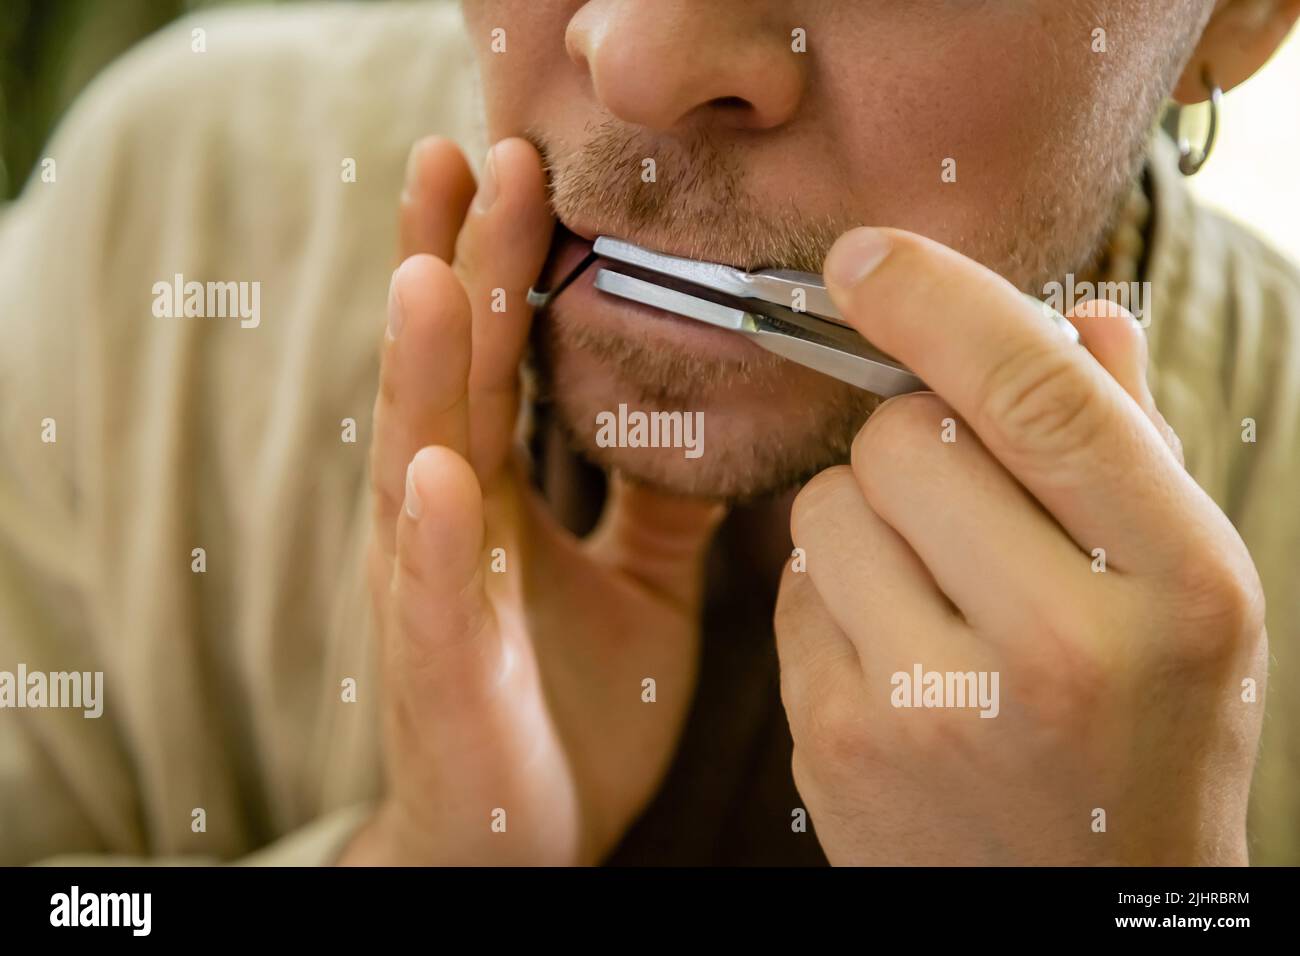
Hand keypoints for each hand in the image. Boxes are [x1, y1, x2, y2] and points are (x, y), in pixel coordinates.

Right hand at [339, 137, 723, 865]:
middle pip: (446, 374)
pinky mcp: (438, 671)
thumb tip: (715, 413)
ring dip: (419, 368)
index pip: (494, 355)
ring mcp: (433, 592)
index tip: (520, 165)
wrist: (520, 842)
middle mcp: (451, 523)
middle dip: (454, 265)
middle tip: (471, 155)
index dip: (500, 262)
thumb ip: (659, 497)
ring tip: (429, 273)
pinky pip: (432, 596)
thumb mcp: (640, 581)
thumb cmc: (568, 708)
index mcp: (497, 495)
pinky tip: (438, 471)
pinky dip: (431, 532)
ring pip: (417, 461)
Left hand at [776, 227, 1266, 865]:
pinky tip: (892, 651)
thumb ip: (1132, 444)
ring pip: (825, 507)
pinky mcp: (839, 744)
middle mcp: (1059, 649)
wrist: (1081, 909)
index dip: (942, 301)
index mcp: (1176, 588)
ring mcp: (934, 708)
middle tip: (955, 499)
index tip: (866, 253)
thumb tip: (1081, 310)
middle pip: (902, 439)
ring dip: (864, 517)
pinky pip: (789, 588)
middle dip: (911, 438)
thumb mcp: (1184, 594)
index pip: (1041, 398)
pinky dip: (829, 591)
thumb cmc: (1145, 730)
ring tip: (932, 588)